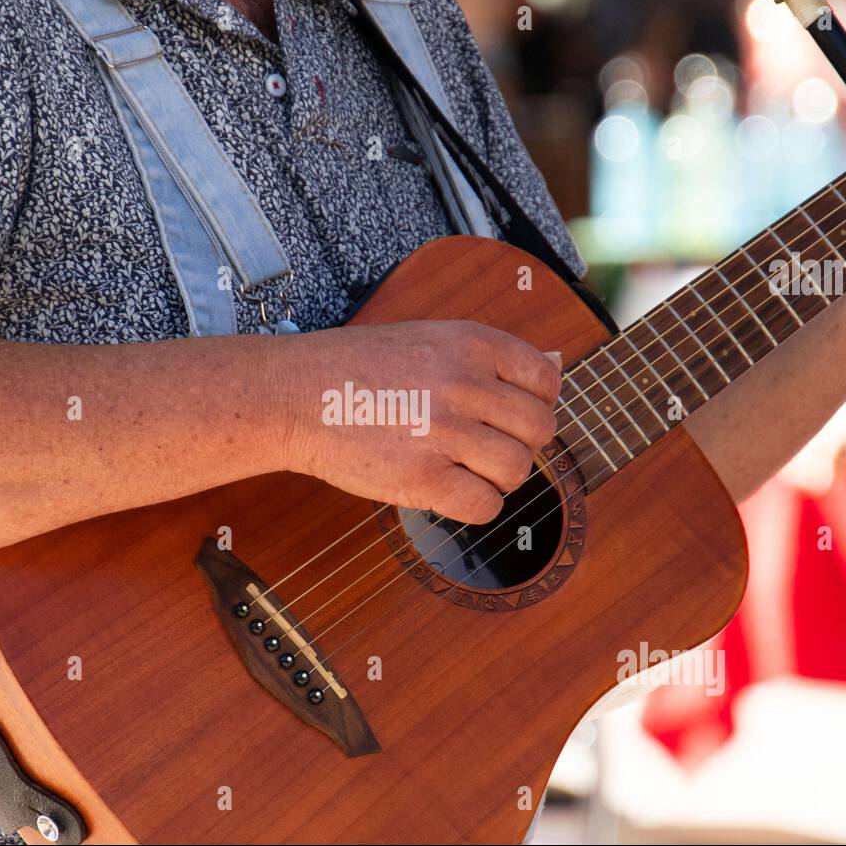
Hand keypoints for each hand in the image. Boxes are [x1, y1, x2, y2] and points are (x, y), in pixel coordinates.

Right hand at [277, 320, 561, 523]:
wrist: (295, 394)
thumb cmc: (356, 369)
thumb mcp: (427, 339)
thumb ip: (483, 359)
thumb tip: (550, 378)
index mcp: (469, 342)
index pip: (545, 380)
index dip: (536, 404)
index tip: (510, 416)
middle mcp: (463, 383)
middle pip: (539, 428)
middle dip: (521, 444)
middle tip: (488, 448)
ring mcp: (443, 431)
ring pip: (517, 469)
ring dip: (498, 478)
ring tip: (466, 470)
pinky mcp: (422, 478)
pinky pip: (485, 506)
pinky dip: (475, 506)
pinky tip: (450, 491)